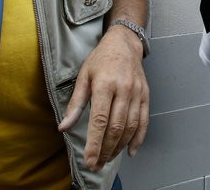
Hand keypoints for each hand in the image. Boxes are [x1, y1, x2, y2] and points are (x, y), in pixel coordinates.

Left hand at [58, 25, 149, 170]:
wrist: (124, 43)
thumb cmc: (101, 59)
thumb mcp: (83, 77)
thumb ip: (75, 104)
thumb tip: (63, 127)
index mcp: (105, 85)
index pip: (99, 120)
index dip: (94, 143)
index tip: (89, 160)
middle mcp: (123, 90)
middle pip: (116, 127)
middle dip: (106, 150)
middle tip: (97, 165)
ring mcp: (137, 93)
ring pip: (130, 127)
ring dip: (119, 147)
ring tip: (108, 159)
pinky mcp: (145, 95)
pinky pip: (143, 120)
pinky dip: (138, 138)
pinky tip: (130, 151)